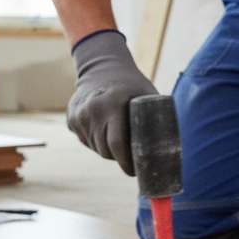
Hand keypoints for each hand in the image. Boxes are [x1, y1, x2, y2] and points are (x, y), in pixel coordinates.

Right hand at [67, 30, 156, 175]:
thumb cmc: (131, 84)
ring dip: (107, 149)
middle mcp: (91, 111)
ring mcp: (78, 116)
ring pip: (95, 148)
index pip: (117, 144)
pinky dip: (96, 141)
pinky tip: (104, 127)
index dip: (127, 162)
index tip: (135, 171)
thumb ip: (156, 118)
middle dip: (119, 158)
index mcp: (112, 105)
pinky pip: (86, 141)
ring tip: (118, 134)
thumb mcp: (147, 95)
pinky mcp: (71, 120)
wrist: (102, 67)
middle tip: (131, 154)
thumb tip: (168, 150)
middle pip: (105, 151)